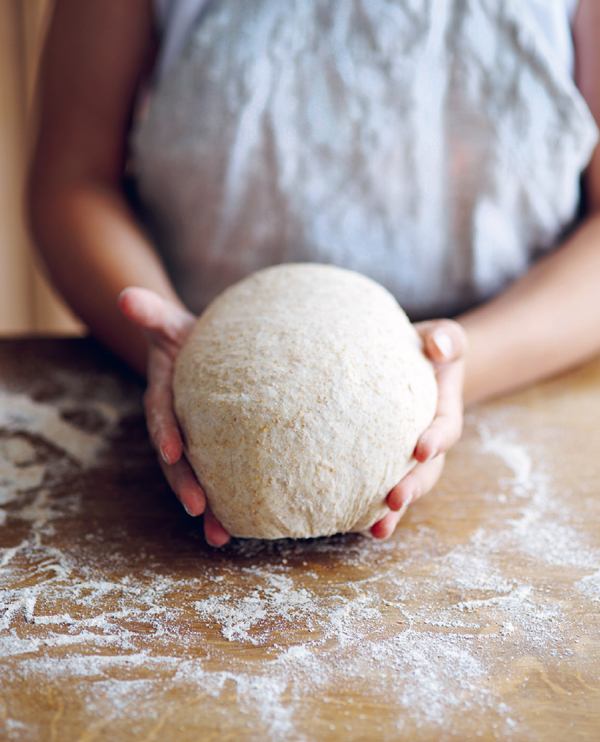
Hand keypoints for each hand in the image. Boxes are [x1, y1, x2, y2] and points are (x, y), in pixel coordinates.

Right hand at [119, 287, 229, 546]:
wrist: (201, 355)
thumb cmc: (187, 338)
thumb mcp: (169, 323)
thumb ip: (150, 312)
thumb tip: (127, 296)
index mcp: (164, 397)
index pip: (161, 415)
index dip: (165, 432)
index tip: (174, 451)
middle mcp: (176, 426)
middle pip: (177, 461)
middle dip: (186, 485)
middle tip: (200, 508)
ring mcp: (195, 443)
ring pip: (197, 480)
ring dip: (209, 509)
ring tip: (223, 536)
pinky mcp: (215, 453)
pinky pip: (220, 480)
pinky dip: (228, 504)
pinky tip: (242, 529)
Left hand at [371, 319, 467, 538]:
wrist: (415, 364)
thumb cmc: (428, 349)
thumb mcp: (444, 337)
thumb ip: (448, 339)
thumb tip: (439, 347)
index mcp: (443, 410)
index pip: (444, 428)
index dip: (436, 440)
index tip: (421, 450)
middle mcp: (429, 441)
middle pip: (427, 471)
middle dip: (413, 487)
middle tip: (396, 499)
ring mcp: (409, 457)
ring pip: (407, 487)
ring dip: (395, 510)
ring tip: (377, 529)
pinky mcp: (387, 462)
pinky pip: (382, 487)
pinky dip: (372, 508)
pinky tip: (355, 525)